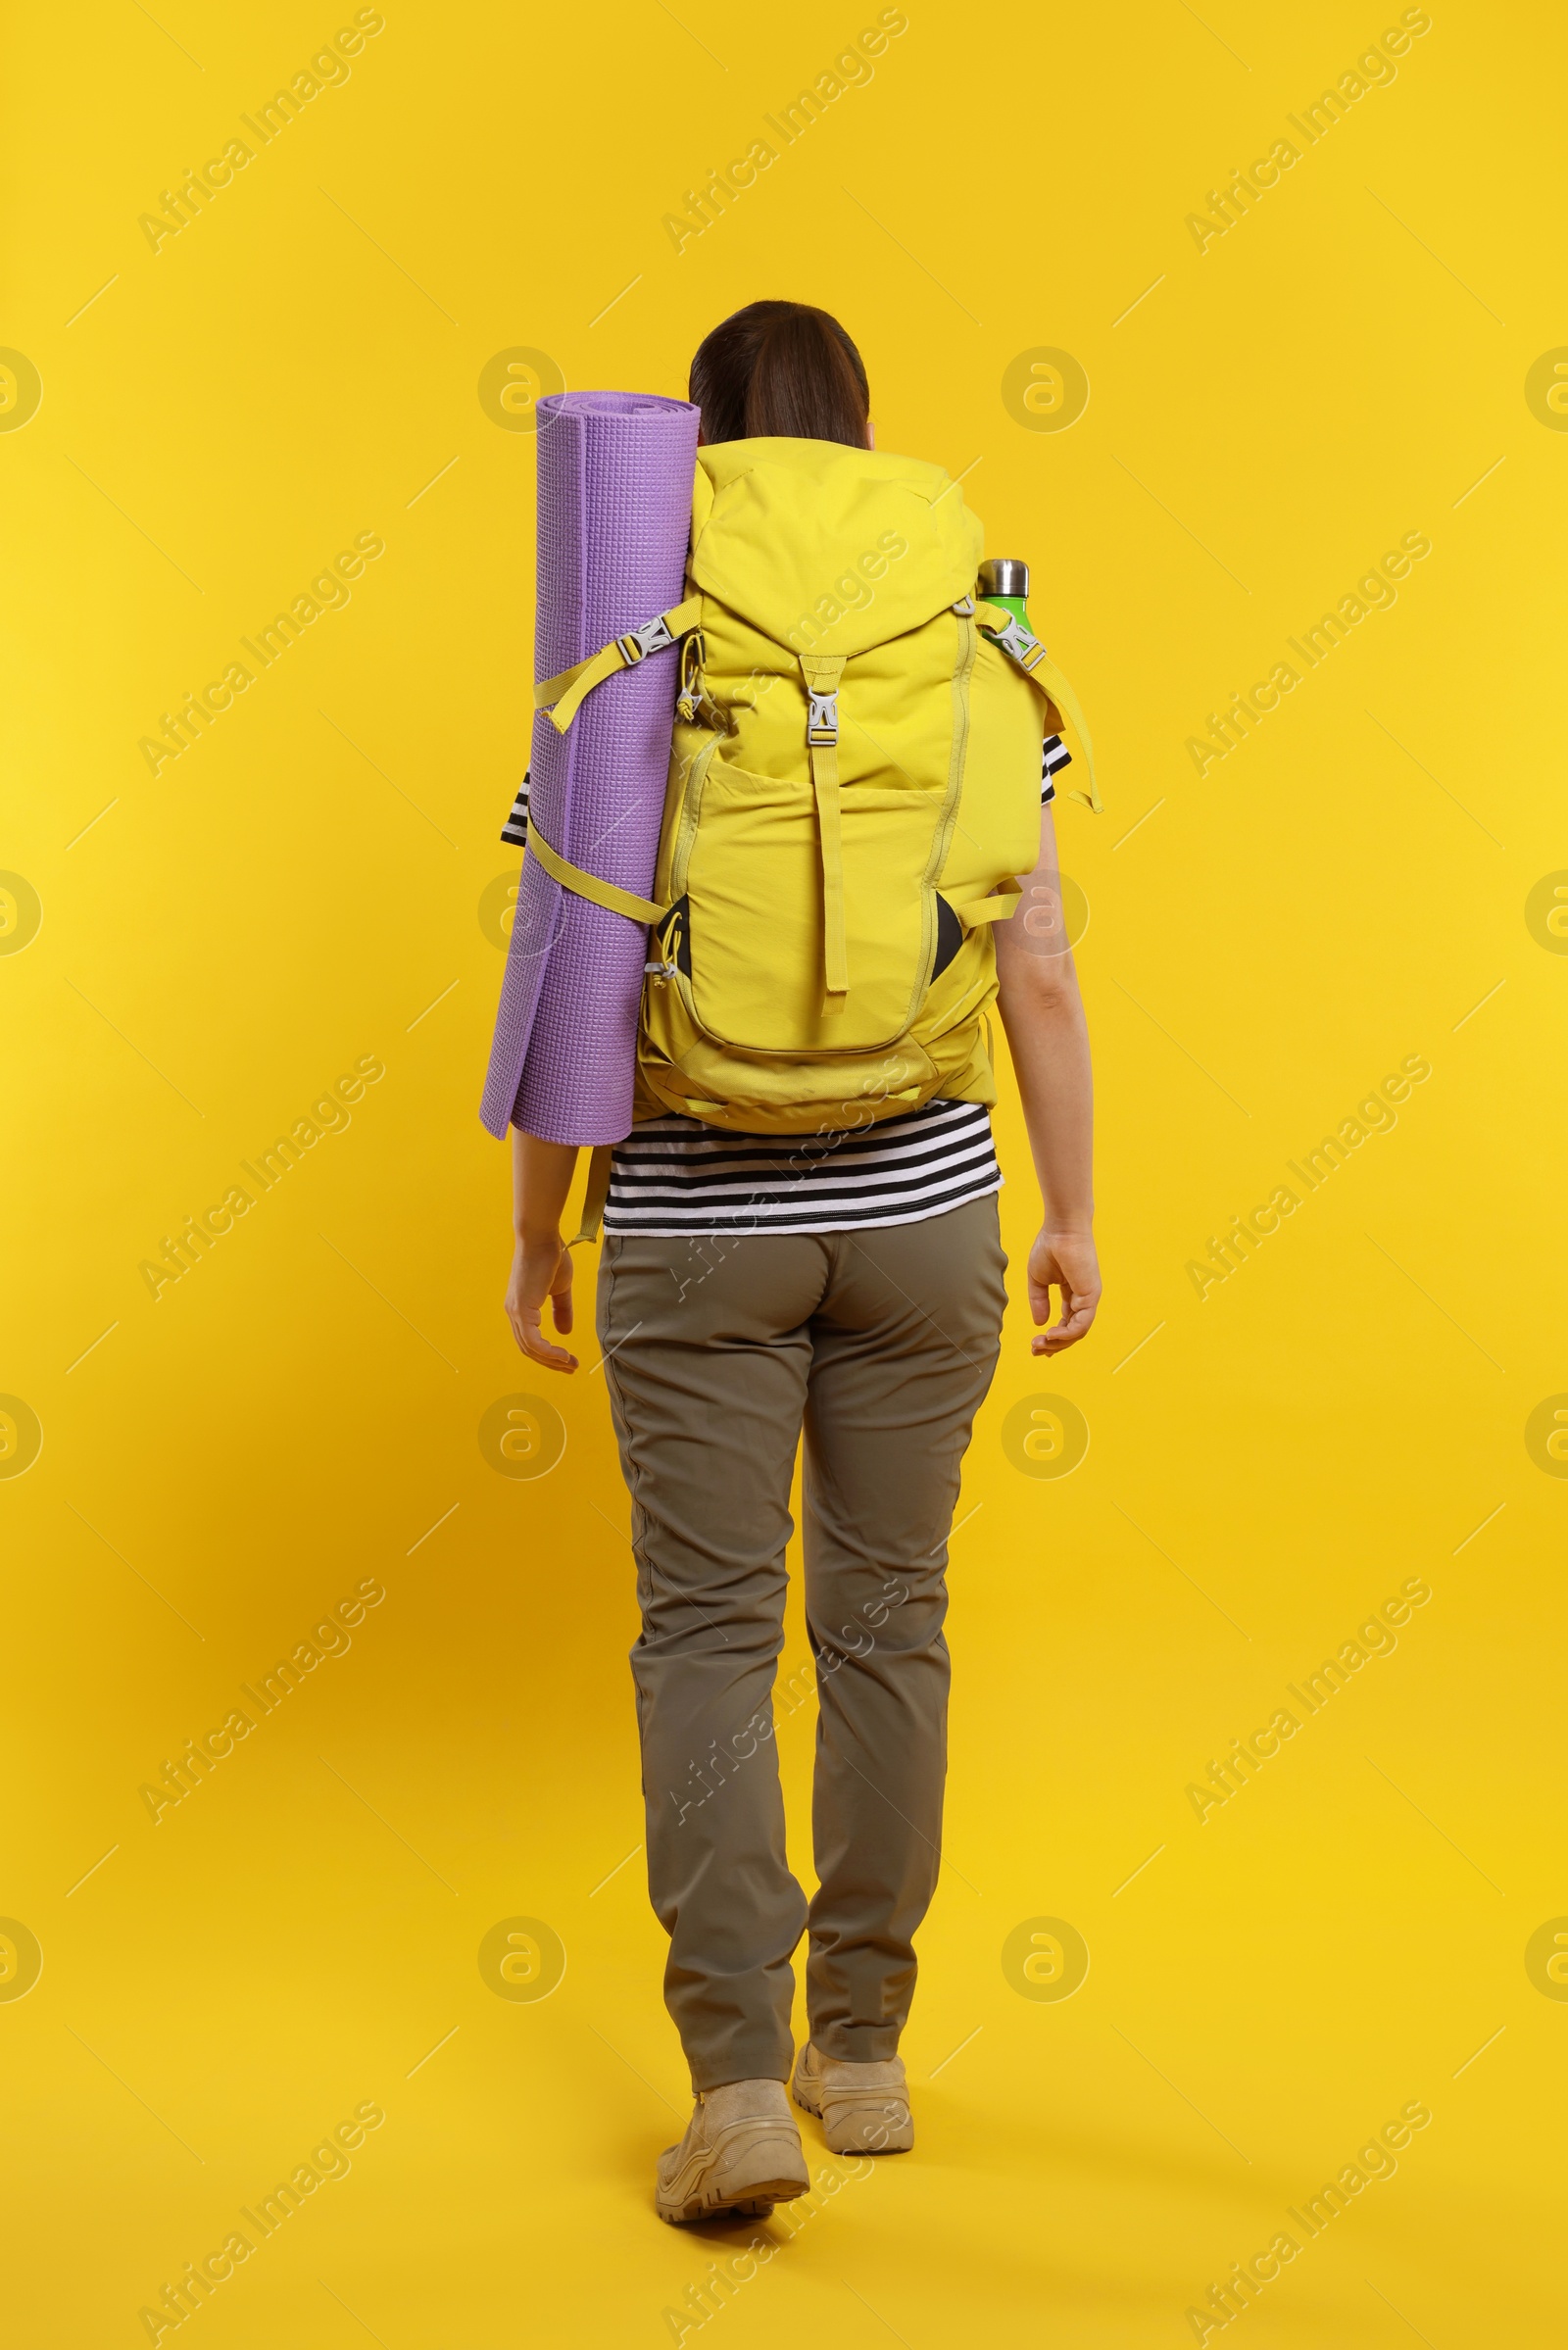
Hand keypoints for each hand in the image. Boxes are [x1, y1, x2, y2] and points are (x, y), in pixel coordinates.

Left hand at [505, 1232, 577, 1372]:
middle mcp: (513, 1312)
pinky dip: (548, 1352)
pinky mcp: (521, 1310)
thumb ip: (562, 1310)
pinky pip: (533, 1341)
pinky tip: (563, 1355)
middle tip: (571, 1368)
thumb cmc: (551, 1257)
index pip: (530, 1340)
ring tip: (570, 1364)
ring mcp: (515, 1312)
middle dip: (551, 1362)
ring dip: (552, 1360)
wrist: (543, 1238)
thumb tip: (565, 1333)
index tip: (568, 1360)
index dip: (549, 1353)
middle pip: (529, 1349)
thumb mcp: (560, 1289)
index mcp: (521, 1307)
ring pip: (530, 1348)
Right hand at [1027, 1227, 1100, 1353]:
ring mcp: (1089, 1298)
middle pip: (1072, 1332)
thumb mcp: (1038, 1280)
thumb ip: (1039, 1301)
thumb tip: (1039, 1323)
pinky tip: (1051, 1335)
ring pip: (1078, 1332)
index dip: (1051, 1337)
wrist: (1060, 1229)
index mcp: (1072, 1294)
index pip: (1066, 1323)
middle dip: (1053, 1345)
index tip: (1034, 1344)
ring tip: (1040, 1344)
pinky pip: (1081, 1323)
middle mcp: (1083, 1299)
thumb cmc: (1050, 1247)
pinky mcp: (1091, 1295)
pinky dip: (1066, 1334)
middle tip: (1035, 1349)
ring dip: (1058, 1343)